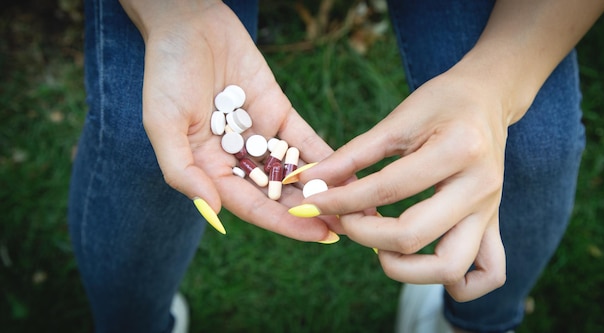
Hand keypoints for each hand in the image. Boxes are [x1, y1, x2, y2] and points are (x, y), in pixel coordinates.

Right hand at [121, 0, 338, 240]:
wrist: (189, 23)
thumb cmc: (166, 72)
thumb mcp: (163, 124)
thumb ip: (184, 172)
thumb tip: (214, 214)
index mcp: (209, 169)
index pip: (252, 205)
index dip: (286, 223)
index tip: (320, 235)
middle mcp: (237, 160)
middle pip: (280, 194)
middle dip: (314, 211)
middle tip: (351, 225)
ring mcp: (260, 136)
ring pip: (296, 170)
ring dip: (325, 188)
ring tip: (359, 203)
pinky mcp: (279, 113)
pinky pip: (303, 139)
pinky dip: (325, 155)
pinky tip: (352, 169)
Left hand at [294, 68, 510, 300]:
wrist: (488, 97)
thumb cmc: (442, 102)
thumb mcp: (398, 118)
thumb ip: (354, 154)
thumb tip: (312, 180)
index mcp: (457, 150)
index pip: (388, 190)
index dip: (341, 200)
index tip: (311, 203)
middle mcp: (479, 186)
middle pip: (414, 235)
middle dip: (364, 235)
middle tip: (345, 221)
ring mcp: (490, 210)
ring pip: (451, 267)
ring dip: (406, 269)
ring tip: (382, 248)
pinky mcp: (494, 223)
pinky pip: (489, 272)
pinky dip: (458, 284)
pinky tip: (424, 265)